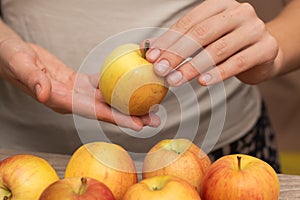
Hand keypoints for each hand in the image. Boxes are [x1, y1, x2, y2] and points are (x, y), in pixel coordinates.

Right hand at [0, 38, 158, 130]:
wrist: (13, 55)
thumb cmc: (13, 59)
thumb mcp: (20, 64)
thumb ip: (32, 79)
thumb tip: (43, 93)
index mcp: (62, 100)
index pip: (94, 112)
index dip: (117, 118)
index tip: (139, 125)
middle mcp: (74, 100)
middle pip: (108, 110)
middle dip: (132, 117)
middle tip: (155, 120)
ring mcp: (78, 91)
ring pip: (109, 98)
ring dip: (129, 102)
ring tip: (150, 104)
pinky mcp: (79, 82)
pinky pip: (103, 83)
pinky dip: (118, 83)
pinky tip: (132, 81)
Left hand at [145, 0, 279, 85]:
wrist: (263, 53)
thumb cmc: (227, 45)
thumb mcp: (204, 39)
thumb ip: (181, 41)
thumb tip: (148, 49)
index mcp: (220, 4)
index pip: (189, 22)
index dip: (168, 40)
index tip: (152, 57)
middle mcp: (239, 12)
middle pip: (201, 34)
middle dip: (177, 54)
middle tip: (160, 71)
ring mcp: (255, 28)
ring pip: (218, 49)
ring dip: (192, 67)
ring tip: (175, 80)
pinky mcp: (266, 48)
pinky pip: (237, 62)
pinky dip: (217, 73)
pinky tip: (202, 82)